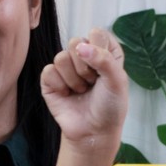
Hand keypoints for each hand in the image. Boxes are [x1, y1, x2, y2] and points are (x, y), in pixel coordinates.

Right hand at [41, 27, 127, 155]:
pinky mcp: (50, 80)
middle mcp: (84, 56)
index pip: (96, 33)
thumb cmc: (110, 106)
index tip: (104, 68)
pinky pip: (48, 71)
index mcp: (103, 51)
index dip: (98, 49)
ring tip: (82, 90)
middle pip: (75, 42)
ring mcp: (66, 68)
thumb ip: (104, 59)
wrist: (94, 131)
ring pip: (61, 57)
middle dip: (85, 66)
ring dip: (74, 79)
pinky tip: (68, 94)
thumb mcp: (117, 80)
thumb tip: (80, 47)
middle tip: (92, 82)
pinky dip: (60, 85)